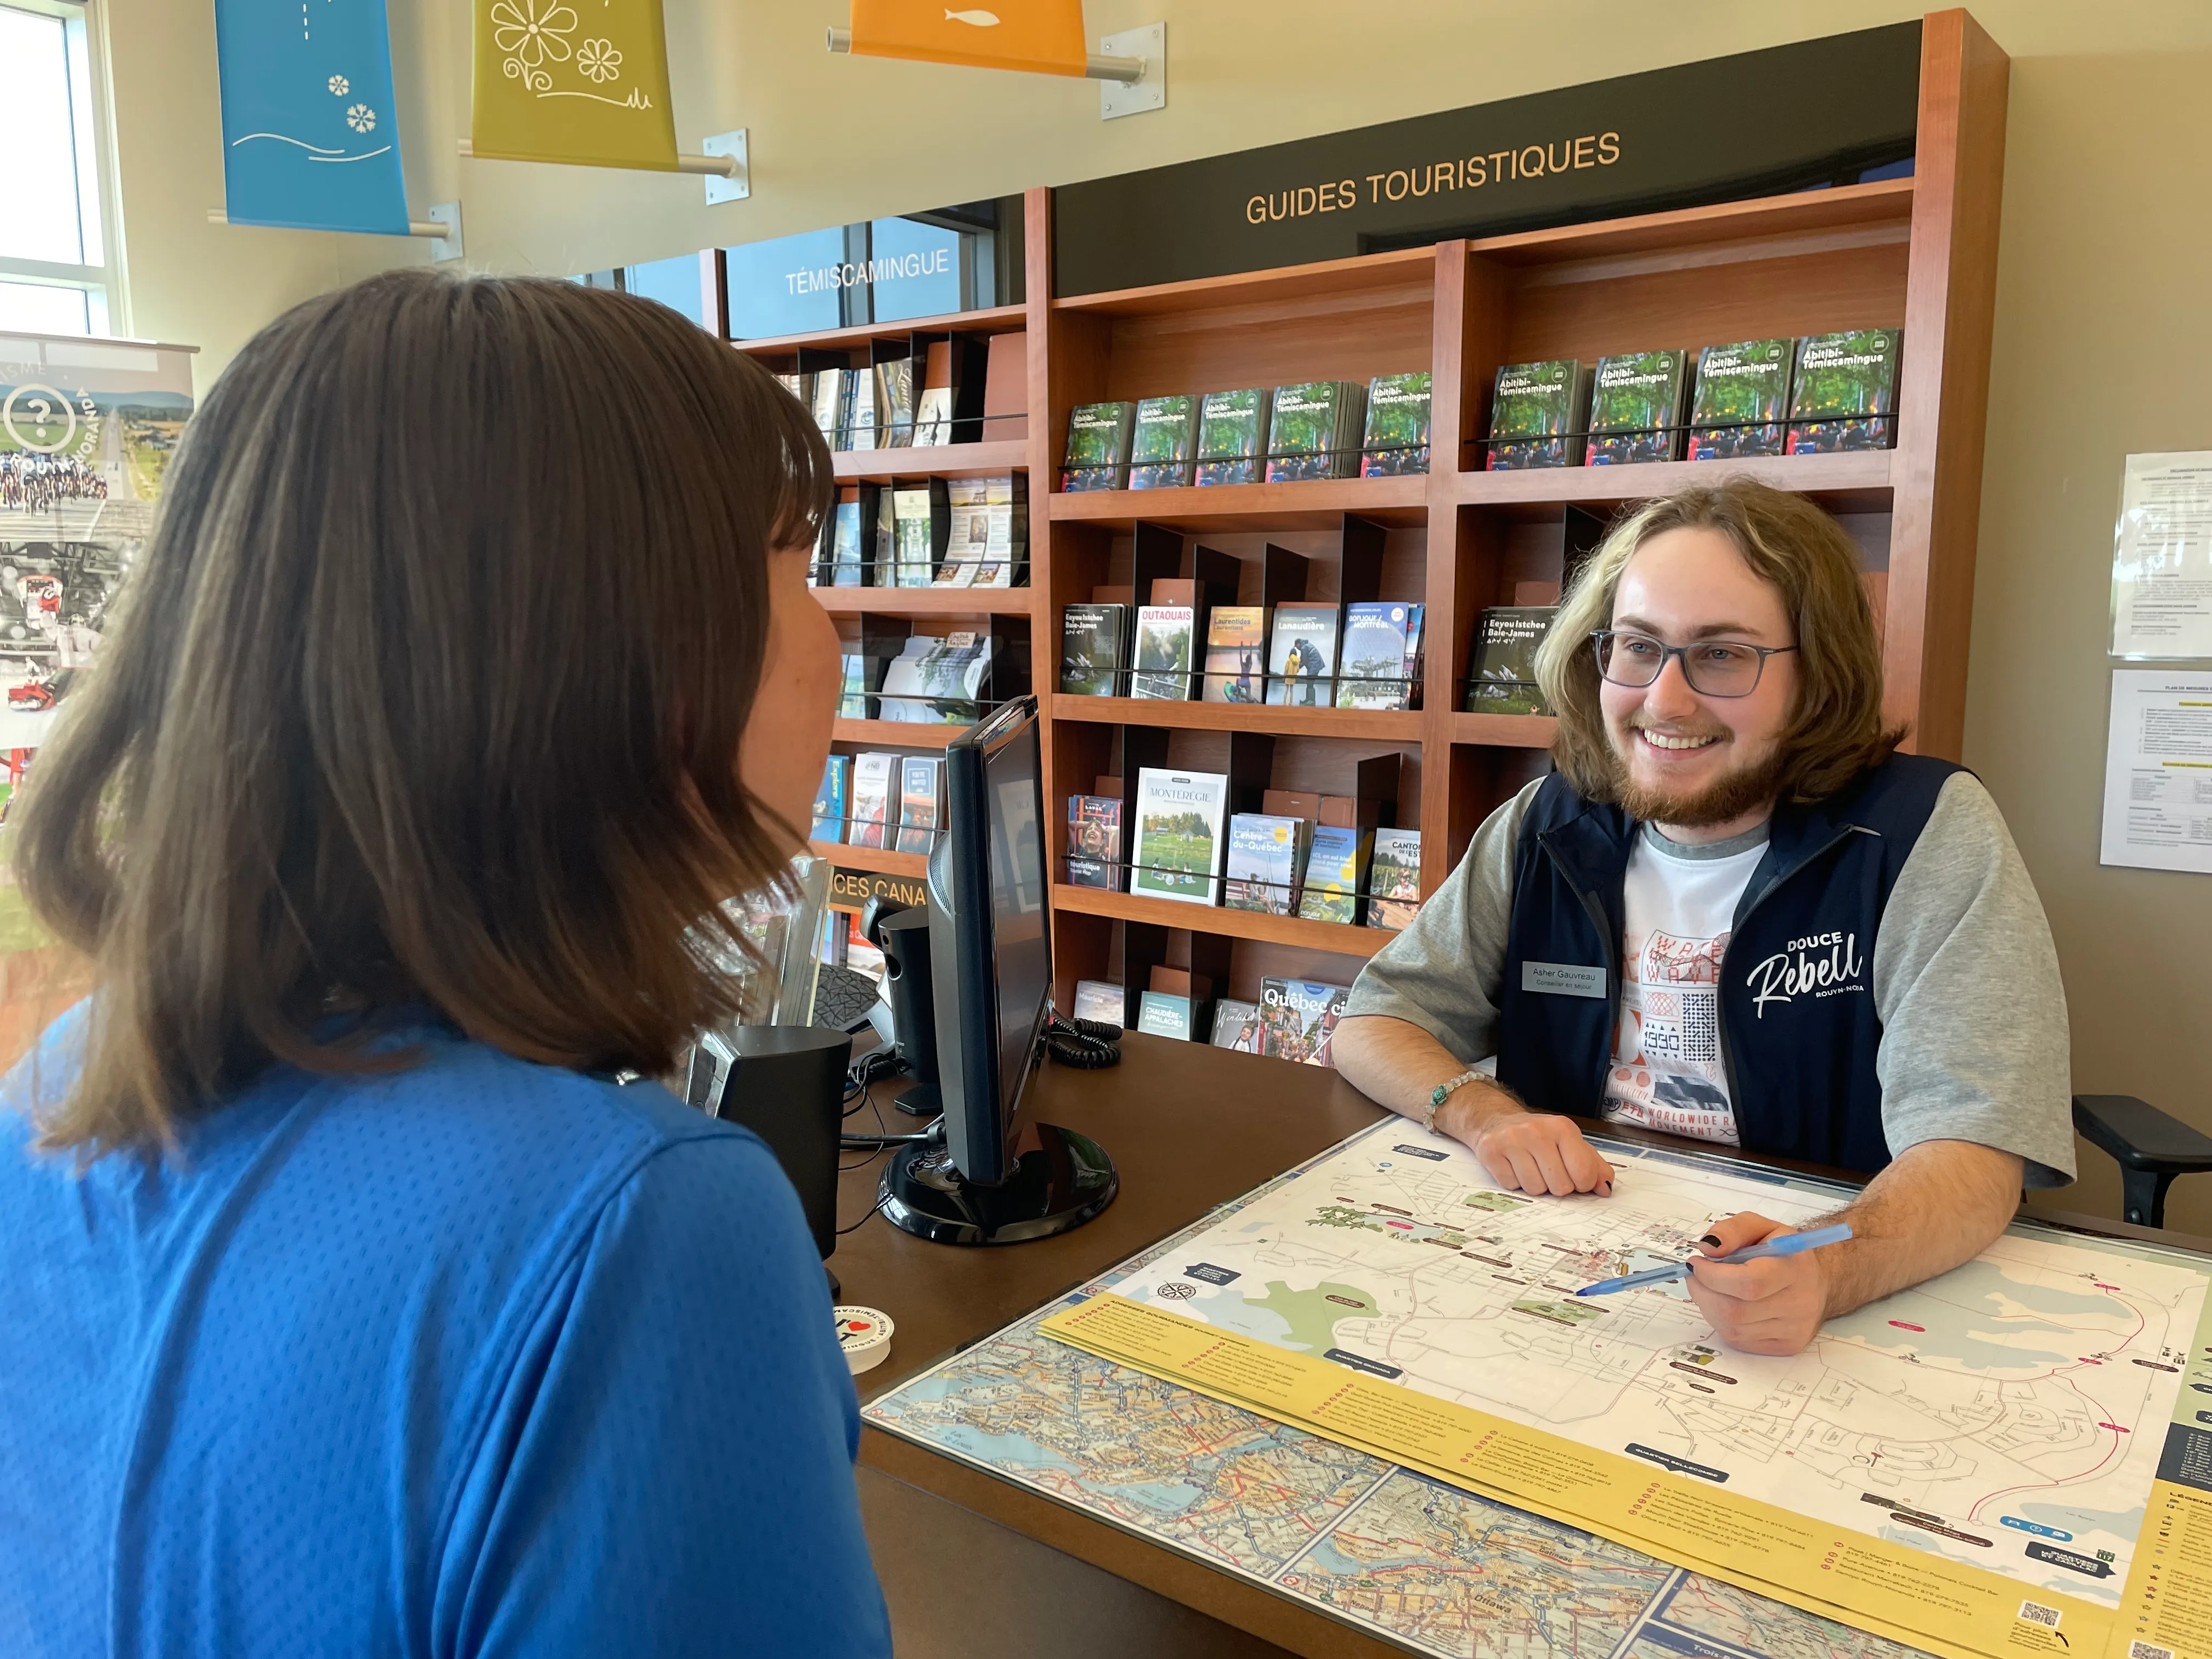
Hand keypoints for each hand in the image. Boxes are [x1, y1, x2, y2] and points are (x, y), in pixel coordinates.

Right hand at [1441, 1093, 1613, 1196]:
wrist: (1498, 1121)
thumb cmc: (1540, 1136)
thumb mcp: (1570, 1143)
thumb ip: (1593, 1165)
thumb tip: (1605, 1188)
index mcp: (1562, 1127)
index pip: (1584, 1173)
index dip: (1582, 1184)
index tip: (1574, 1177)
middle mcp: (1536, 1131)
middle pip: (1560, 1186)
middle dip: (1557, 1185)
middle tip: (1548, 1171)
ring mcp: (1511, 1140)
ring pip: (1535, 1189)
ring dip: (1535, 1185)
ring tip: (1530, 1168)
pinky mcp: (1490, 1151)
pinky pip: (1511, 1186)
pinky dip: (1514, 1182)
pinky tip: (1513, 1167)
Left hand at [1683, 1212, 1832, 1355]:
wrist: (1814, 1279)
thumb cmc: (1781, 1250)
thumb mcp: (1759, 1226)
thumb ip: (1732, 1230)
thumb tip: (1707, 1248)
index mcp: (1794, 1268)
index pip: (1749, 1283)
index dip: (1713, 1275)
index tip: (1696, 1263)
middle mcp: (1799, 1304)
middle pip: (1736, 1311)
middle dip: (1704, 1292)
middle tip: (1695, 1276)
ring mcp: (1794, 1329)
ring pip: (1733, 1329)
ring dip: (1709, 1307)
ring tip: (1710, 1288)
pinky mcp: (1787, 1346)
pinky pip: (1739, 1340)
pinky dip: (1721, 1322)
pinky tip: (1724, 1304)